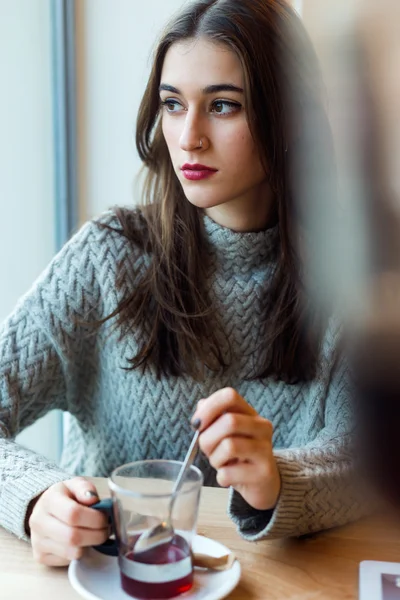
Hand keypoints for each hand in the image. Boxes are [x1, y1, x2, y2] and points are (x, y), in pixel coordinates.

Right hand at [29, 477, 107, 565]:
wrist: (45, 509)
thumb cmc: (65, 496)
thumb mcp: (75, 484)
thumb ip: (85, 488)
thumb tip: (92, 499)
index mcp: (49, 500)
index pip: (73, 514)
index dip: (94, 518)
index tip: (105, 517)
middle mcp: (39, 521)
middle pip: (73, 537)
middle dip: (96, 535)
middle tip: (105, 529)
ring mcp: (37, 541)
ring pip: (72, 552)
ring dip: (90, 544)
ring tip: (94, 534)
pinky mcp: (40, 556)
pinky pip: (67, 561)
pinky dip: (79, 552)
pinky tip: (80, 541)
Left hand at [192, 388, 280, 510]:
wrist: (264, 484)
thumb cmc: (240, 456)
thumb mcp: (227, 434)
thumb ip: (214, 418)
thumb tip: (201, 406)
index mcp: (251, 414)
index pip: (230, 396)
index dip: (209, 407)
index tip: (197, 424)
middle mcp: (262, 427)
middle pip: (229, 421)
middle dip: (208, 438)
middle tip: (207, 450)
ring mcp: (265, 450)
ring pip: (229, 446)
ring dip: (215, 459)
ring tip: (220, 464)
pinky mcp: (263, 473)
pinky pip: (229, 473)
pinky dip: (221, 477)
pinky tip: (228, 478)